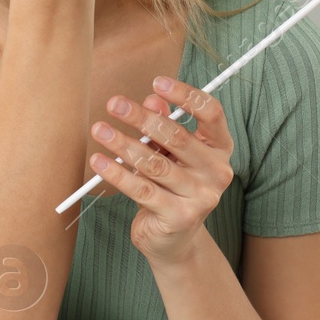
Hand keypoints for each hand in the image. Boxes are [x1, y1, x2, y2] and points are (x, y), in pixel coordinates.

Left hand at [88, 76, 234, 264]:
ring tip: (99, 130)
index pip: (211, 113)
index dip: (185, 95)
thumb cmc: (170, 186)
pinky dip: (117, 173)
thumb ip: (164, 126)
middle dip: (141, 117)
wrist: (173, 238)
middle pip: (177, 136)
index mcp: (220, 148)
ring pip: (154, 163)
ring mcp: (201, 196)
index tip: (157, 82)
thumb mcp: (169, 153)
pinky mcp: (179, 216)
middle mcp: (217, 171)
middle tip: (114, 103)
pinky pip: (142, 189)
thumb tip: (151, 100)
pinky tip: (99, 161)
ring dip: (122, 143)